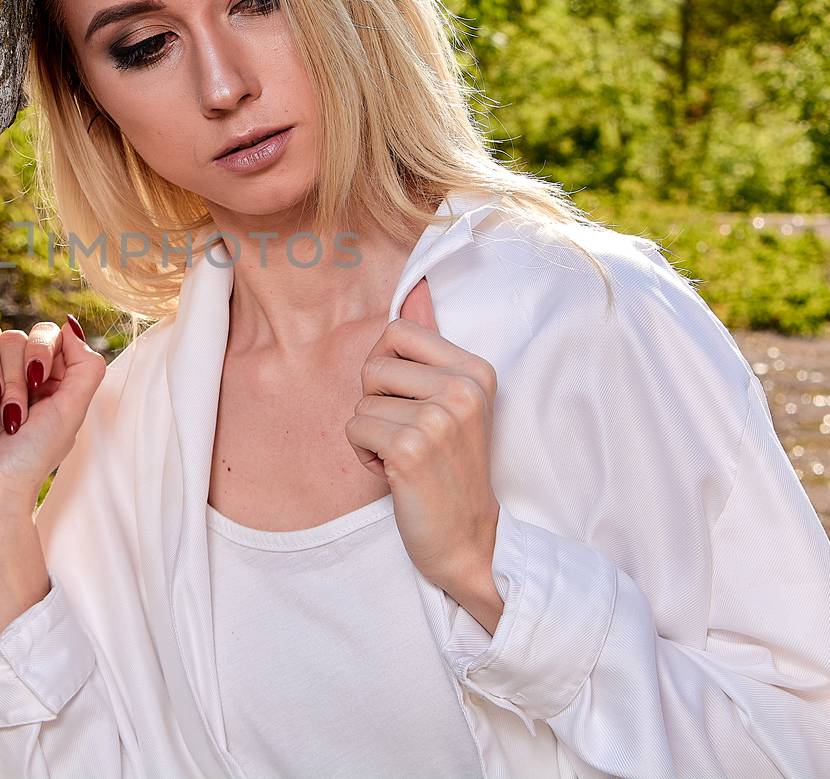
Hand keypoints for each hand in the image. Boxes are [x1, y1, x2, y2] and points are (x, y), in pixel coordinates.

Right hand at [0, 315, 106, 536]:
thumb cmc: (29, 462)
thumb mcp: (70, 414)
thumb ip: (85, 367)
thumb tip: (71, 325)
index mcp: (54, 382)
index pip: (47, 333)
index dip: (40, 350)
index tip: (37, 382)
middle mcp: (22, 379)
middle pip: (14, 336)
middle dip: (13, 376)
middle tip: (13, 416)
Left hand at [346, 277, 503, 630]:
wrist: (470, 542)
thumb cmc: (450, 472)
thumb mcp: (453, 404)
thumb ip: (431, 350)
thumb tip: (415, 287)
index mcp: (476, 370)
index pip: (397, 331)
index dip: (388, 370)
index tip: (412, 405)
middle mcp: (463, 388)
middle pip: (372, 364)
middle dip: (376, 403)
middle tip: (408, 437)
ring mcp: (438, 418)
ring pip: (361, 402)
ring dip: (371, 436)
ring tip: (406, 460)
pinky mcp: (410, 449)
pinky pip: (354, 429)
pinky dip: (364, 456)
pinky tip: (395, 476)